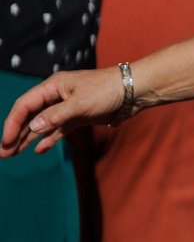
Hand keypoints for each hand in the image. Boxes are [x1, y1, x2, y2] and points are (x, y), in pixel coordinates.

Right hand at [2, 67, 124, 157]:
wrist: (134, 91)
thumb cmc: (108, 91)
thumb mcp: (80, 104)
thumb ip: (56, 116)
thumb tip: (33, 128)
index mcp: (52, 87)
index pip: (24, 106)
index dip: (13, 123)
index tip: (6, 140)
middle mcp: (56, 96)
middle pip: (30, 117)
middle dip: (16, 134)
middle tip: (3, 153)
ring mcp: (67, 108)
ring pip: (42, 125)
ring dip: (28, 139)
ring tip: (13, 154)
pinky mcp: (79, 117)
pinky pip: (58, 130)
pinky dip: (49, 140)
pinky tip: (38, 150)